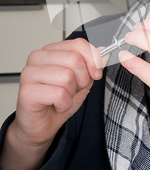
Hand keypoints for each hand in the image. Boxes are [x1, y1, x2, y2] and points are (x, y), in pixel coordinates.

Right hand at [0, 38, 106, 169]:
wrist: (41, 125)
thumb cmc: (58, 101)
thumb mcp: (82, 81)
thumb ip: (91, 65)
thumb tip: (102, 52)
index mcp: (51, 50)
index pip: (78, 44)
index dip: (93, 60)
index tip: (96, 73)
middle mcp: (38, 57)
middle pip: (75, 59)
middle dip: (82, 79)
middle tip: (73, 90)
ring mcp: (29, 73)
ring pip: (67, 77)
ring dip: (71, 93)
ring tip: (62, 98)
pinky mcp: (27, 92)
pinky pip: (59, 94)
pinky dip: (64, 104)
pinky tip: (56, 106)